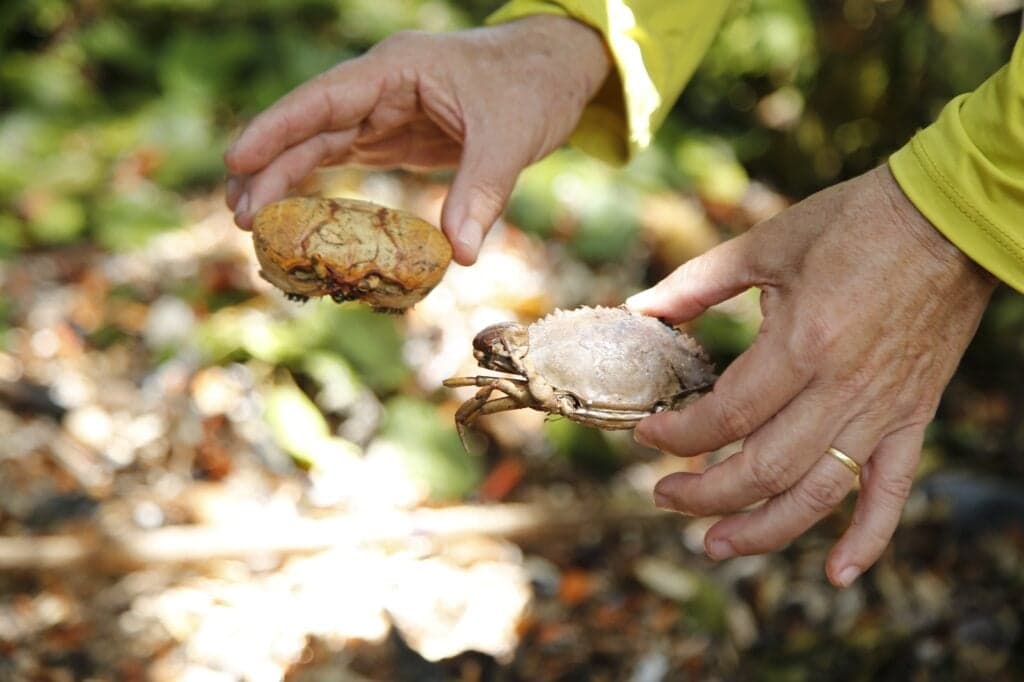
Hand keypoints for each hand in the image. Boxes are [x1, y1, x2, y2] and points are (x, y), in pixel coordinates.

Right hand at [223, 16, 610, 264]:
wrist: (554, 71)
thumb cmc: (531, 87)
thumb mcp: (510, 138)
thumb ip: (481, 193)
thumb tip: (460, 255)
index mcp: (397, 70)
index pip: (324, 99)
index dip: (278, 128)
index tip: (237, 161)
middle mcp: (380, 88)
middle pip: (310, 126)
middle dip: (271, 168)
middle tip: (240, 218)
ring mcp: (384, 112)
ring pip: (320, 145)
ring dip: (285, 181)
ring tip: (250, 223)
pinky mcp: (395, 136)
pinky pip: (346, 160)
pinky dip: (319, 188)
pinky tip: (294, 216)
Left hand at [626, 165, 995, 586]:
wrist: (950, 220)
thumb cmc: (855, 222)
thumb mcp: (767, 244)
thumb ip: (698, 282)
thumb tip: (640, 308)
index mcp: (802, 343)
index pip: (726, 416)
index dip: (677, 434)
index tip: (645, 433)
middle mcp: (842, 389)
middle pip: (764, 469)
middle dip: (704, 493)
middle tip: (664, 495)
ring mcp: (882, 410)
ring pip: (817, 494)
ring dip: (763, 530)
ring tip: (715, 544)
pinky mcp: (913, 417)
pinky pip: (893, 491)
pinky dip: (868, 537)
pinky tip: (838, 573)